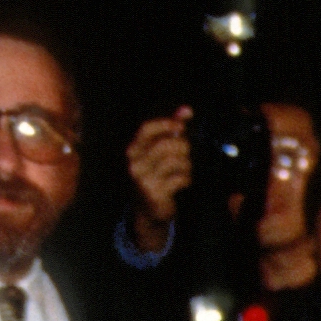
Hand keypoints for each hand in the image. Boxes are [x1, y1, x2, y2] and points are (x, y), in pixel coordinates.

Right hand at [126, 109, 192, 230]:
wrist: (148, 211)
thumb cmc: (156, 176)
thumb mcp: (158, 153)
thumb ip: (171, 130)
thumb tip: (186, 110)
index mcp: (133, 150)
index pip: (147, 129)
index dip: (166, 124)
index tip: (182, 126)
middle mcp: (134, 162)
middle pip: (166, 144)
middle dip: (183, 147)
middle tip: (186, 154)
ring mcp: (143, 179)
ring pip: (175, 161)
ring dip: (186, 165)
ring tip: (185, 170)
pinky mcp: (155, 193)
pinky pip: (180, 178)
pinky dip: (187, 179)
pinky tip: (183, 182)